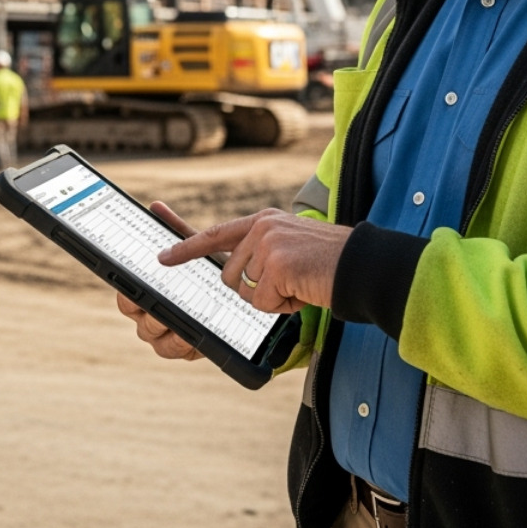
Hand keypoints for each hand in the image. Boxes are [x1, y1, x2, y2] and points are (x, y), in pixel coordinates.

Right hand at [117, 201, 202, 361]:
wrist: (246, 288)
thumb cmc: (214, 266)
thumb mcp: (197, 247)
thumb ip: (176, 230)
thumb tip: (156, 206)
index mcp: (148, 296)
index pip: (127, 300)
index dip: (127, 296)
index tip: (133, 289)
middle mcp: (155, 318)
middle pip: (142, 325)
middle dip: (151, 318)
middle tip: (161, 308)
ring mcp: (172, 337)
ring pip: (159, 343)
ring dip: (169, 334)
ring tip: (181, 324)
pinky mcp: (191, 350)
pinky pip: (182, 352)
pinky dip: (186, 344)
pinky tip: (195, 335)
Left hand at [160, 208, 350, 312]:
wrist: (364, 265)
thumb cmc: (329, 263)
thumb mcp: (291, 247)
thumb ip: (262, 253)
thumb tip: (236, 277)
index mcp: (263, 221)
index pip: (215, 235)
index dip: (186, 247)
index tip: (162, 257)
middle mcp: (262, 228)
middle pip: (230, 276)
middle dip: (256, 290)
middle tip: (289, 282)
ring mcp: (268, 244)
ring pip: (245, 292)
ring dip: (272, 298)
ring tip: (300, 284)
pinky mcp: (277, 264)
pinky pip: (263, 303)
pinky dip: (284, 306)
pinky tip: (304, 290)